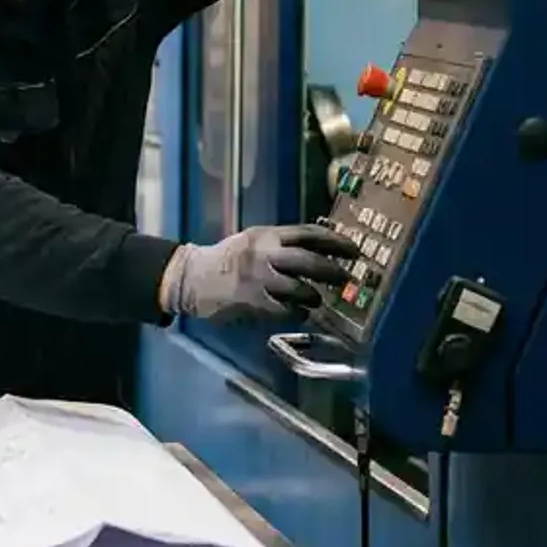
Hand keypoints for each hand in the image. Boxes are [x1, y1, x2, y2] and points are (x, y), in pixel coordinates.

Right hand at [161, 224, 360, 326]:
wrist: (192, 278)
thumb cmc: (228, 259)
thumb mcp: (253, 242)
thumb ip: (281, 244)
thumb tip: (319, 249)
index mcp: (266, 235)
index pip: (308, 234)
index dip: (335, 241)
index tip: (354, 250)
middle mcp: (264, 254)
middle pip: (308, 261)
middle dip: (332, 270)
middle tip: (346, 278)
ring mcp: (258, 279)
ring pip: (300, 289)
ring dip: (314, 296)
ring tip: (317, 300)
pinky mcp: (252, 302)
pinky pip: (285, 310)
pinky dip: (297, 312)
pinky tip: (298, 312)